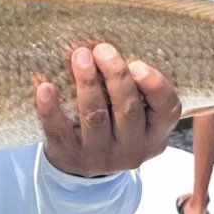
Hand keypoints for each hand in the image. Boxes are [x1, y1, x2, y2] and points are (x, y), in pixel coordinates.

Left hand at [36, 43, 180, 177]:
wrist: (83, 166)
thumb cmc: (114, 126)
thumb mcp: (138, 116)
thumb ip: (137, 89)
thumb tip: (118, 46)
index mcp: (155, 135)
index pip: (168, 109)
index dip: (155, 85)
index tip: (137, 64)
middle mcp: (132, 148)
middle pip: (127, 110)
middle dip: (115, 75)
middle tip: (102, 49)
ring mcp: (100, 155)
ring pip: (95, 116)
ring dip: (87, 83)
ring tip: (80, 56)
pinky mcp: (70, 155)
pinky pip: (59, 129)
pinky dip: (50, 108)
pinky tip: (45, 87)